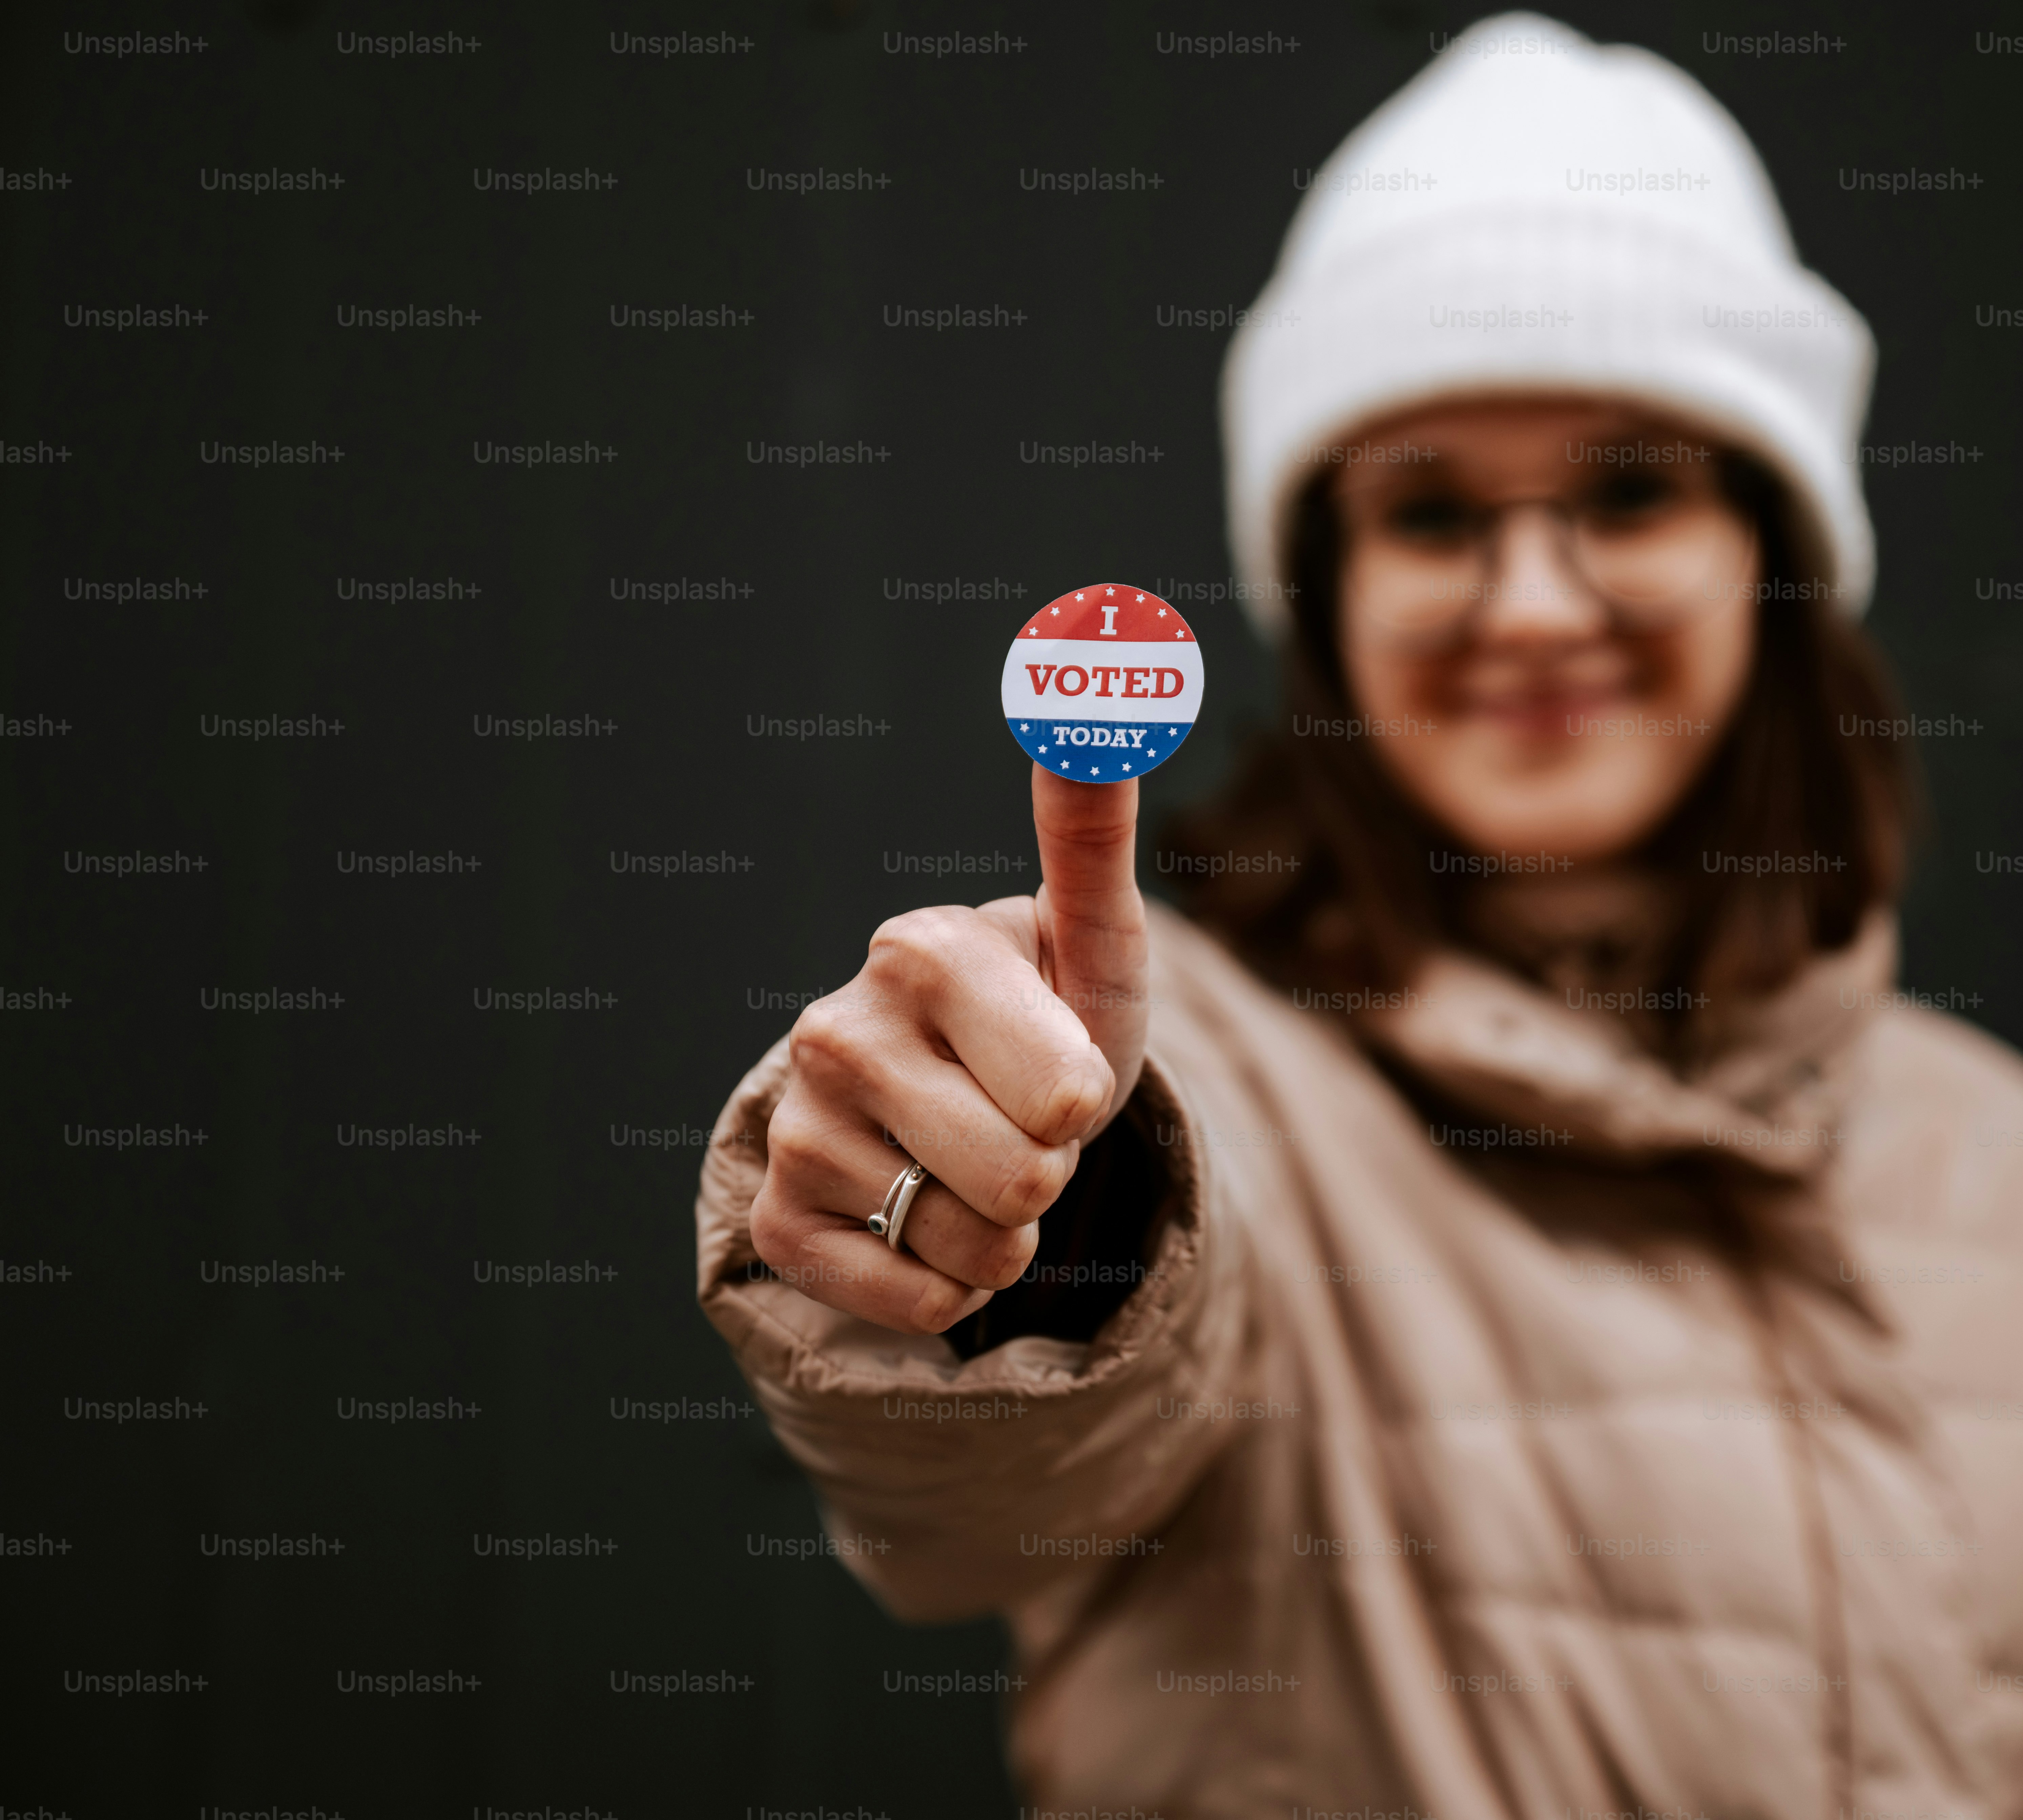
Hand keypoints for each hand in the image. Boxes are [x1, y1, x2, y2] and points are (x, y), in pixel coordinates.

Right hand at [746, 767, 1149, 1332]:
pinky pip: (913, 1302)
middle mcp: (836, 1027)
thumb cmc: (1051, 1015)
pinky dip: (948, 1286)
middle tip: (1018, 1121)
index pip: (1069, 1096)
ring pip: (973, 1249)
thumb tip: (1094, 667)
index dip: (1088, 1098)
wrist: (970, 1105)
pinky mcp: (779, 1218)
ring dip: (1005, 1232)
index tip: (1058, 1061)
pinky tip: (927, 1219)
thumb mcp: (1096, 939)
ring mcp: (797, 1123)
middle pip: (1025, 1180)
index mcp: (921, 949)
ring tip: (977, 1166)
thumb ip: (1093, 823)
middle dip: (1051, 1171)